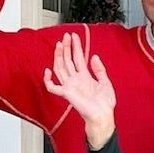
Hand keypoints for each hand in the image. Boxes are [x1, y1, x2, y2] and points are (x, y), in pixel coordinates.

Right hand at [44, 31, 116, 147]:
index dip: (76, 46)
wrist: (103, 116)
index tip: (74, 36)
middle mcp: (76, 80)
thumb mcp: (106, 82)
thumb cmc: (105, 104)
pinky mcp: (66, 93)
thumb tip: (94, 56)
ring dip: (59, 56)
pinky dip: (48, 80)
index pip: (78, 58)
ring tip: (60, 44)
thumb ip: (99, 69)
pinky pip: (52, 87)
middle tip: (66, 36)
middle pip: (67, 60)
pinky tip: (48, 70)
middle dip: (66, 47)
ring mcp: (70, 86)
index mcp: (85, 76)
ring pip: (60, 67)